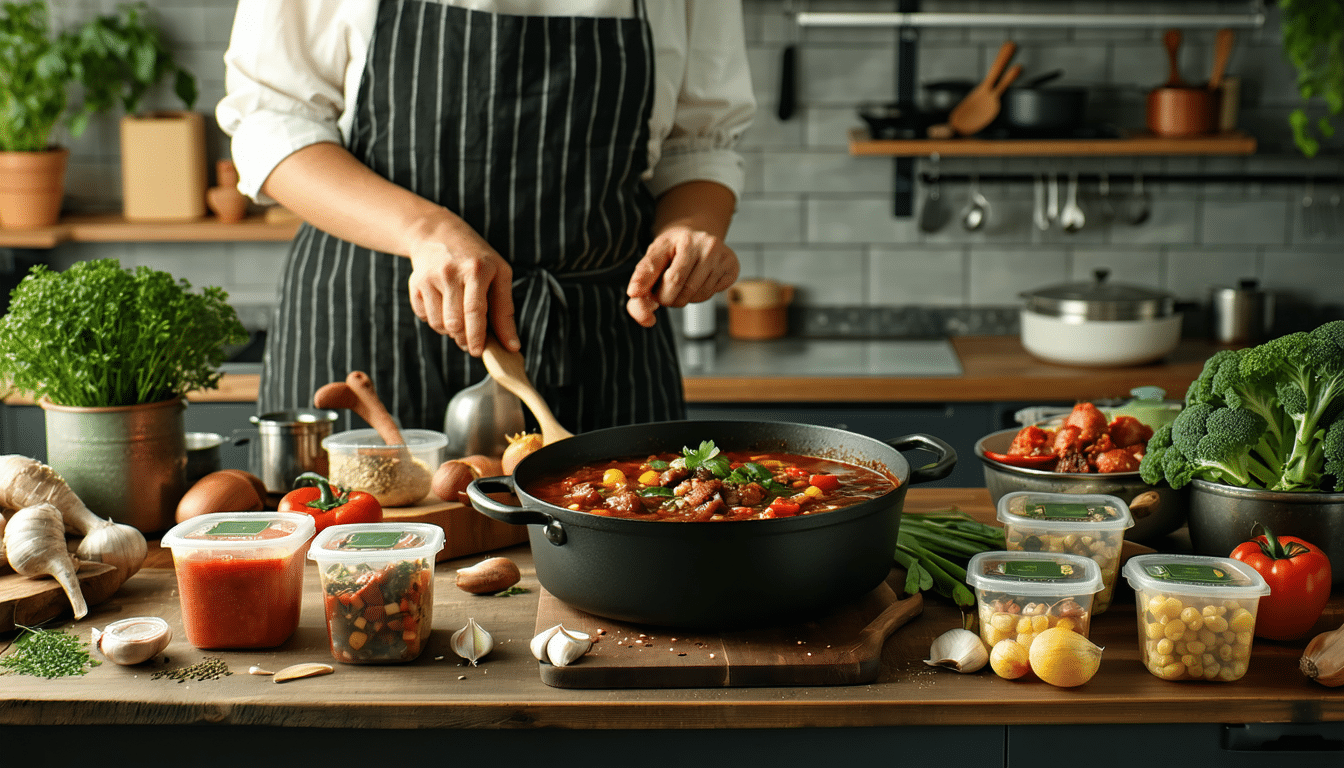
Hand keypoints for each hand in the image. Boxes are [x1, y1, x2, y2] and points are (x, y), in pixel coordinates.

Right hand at [407, 231, 518, 356]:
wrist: (436, 233)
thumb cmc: (476, 257)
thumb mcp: (499, 274)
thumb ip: (505, 310)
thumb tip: (512, 345)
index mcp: (476, 269)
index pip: (475, 311)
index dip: (478, 336)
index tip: (480, 352)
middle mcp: (450, 272)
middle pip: (455, 322)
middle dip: (464, 340)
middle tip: (472, 344)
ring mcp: (429, 278)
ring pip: (439, 324)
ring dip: (450, 332)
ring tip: (460, 320)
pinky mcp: (415, 284)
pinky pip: (425, 317)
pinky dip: (436, 321)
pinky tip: (444, 308)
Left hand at [625, 225, 739, 327]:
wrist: (699, 233)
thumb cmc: (674, 248)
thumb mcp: (655, 254)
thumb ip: (643, 274)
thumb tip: (633, 293)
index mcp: (683, 240)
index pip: (668, 275)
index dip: (652, 288)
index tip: (636, 294)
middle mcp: (706, 245)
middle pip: (681, 288)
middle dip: (668, 298)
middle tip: (665, 292)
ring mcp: (722, 256)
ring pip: (698, 295)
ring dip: (685, 299)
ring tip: (682, 284)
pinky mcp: (732, 267)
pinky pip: (713, 294)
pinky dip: (700, 295)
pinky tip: (698, 281)